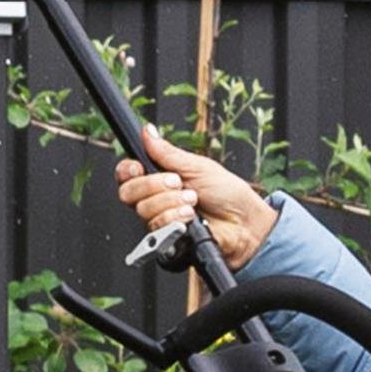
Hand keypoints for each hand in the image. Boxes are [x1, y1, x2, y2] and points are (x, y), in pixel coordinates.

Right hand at [109, 129, 274, 269]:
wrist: (244, 223)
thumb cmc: (227, 195)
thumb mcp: (198, 166)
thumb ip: (167, 152)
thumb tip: (148, 132)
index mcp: (159, 178)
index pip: (127, 174)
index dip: (128, 170)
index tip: (139, 167)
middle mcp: (155, 200)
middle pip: (128, 193)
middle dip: (154, 185)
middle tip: (179, 183)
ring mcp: (160, 220)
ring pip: (143, 210)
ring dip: (171, 202)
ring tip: (193, 202)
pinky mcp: (165, 240)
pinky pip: (156, 229)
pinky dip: (174, 219)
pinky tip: (191, 218)